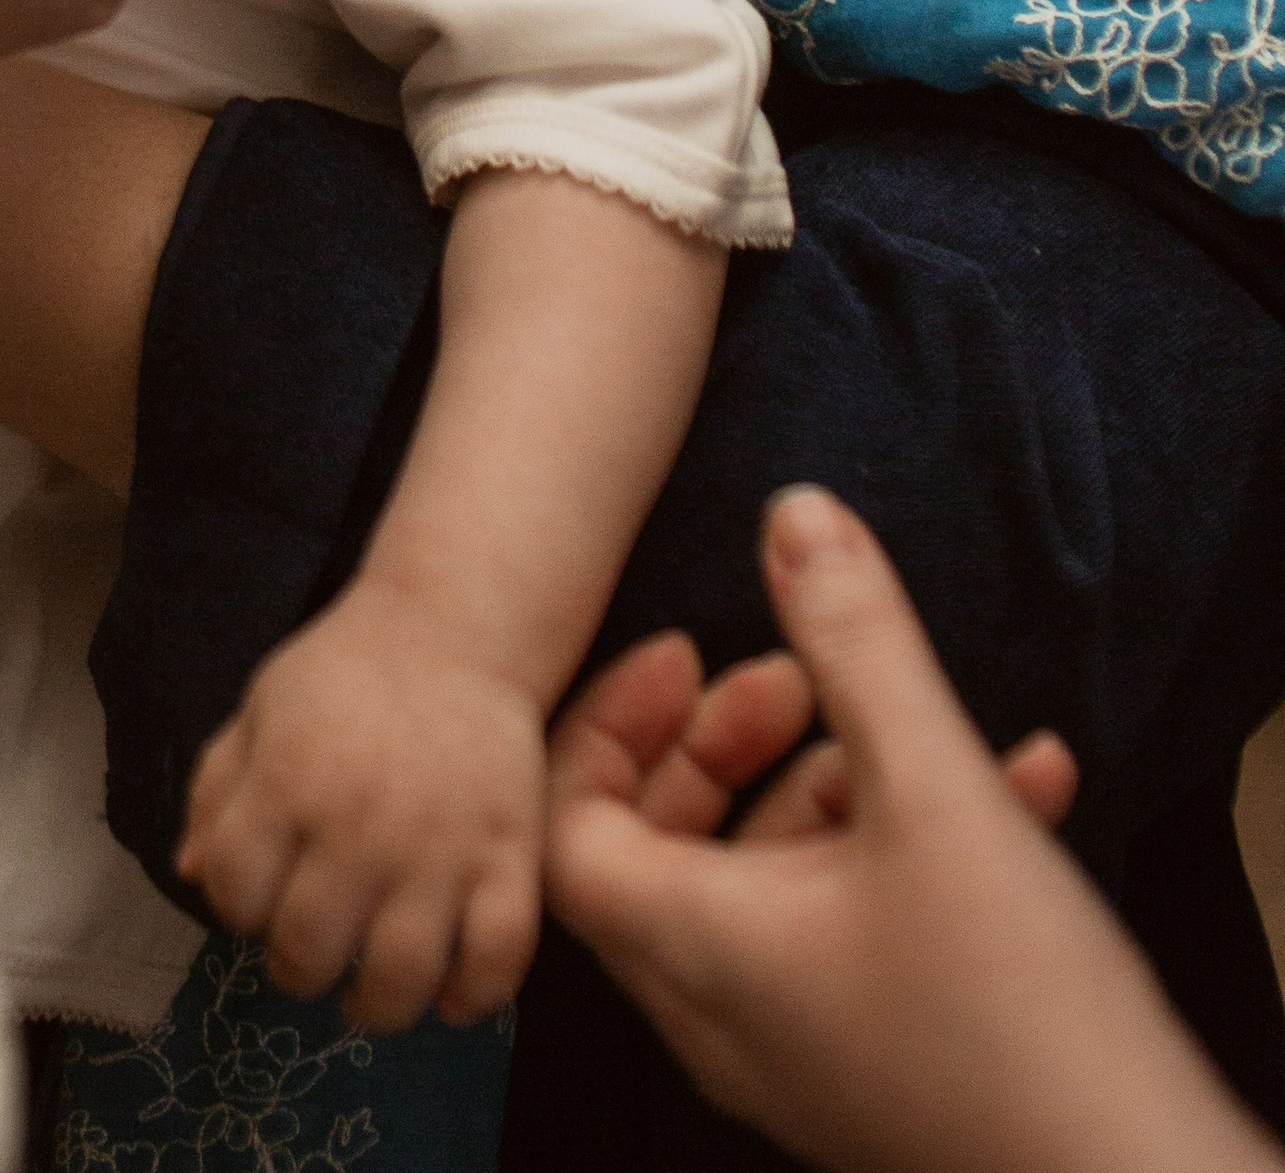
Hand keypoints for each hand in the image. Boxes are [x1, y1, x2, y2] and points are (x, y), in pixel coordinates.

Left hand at [178, 579, 544, 1033]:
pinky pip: (496, 961)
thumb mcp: (262, 709)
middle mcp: (359, 824)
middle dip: (299, 970)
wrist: (455, 626)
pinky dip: (474, 998)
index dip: (236, 910)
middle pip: (309, 953)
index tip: (259, 900)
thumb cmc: (346, 671)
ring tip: (371, 991)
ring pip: (400, 979)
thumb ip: (216, 789)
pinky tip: (450, 993)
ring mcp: (440, 846)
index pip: (233, 894)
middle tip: (314, 955)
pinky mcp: (510, 856)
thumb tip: (188, 874)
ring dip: (378, 1007)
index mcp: (288, 782)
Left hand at [545, 486, 1276, 1172]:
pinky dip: (908, 854)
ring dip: (833, 785)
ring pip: (770, 890)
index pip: (563, 827)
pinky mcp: (881, 1074)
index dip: (607, 721)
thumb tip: (792, 514)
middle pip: (658, 852)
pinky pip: (853, 939)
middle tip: (800, 675)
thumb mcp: (929, 788)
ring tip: (924, 724)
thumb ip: (855, 643)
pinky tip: (1026, 784)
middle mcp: (721, 1016)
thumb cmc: (1015, 1016)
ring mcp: (800, 1056)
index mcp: (693, 950)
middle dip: (724, 741)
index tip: (691, 650)